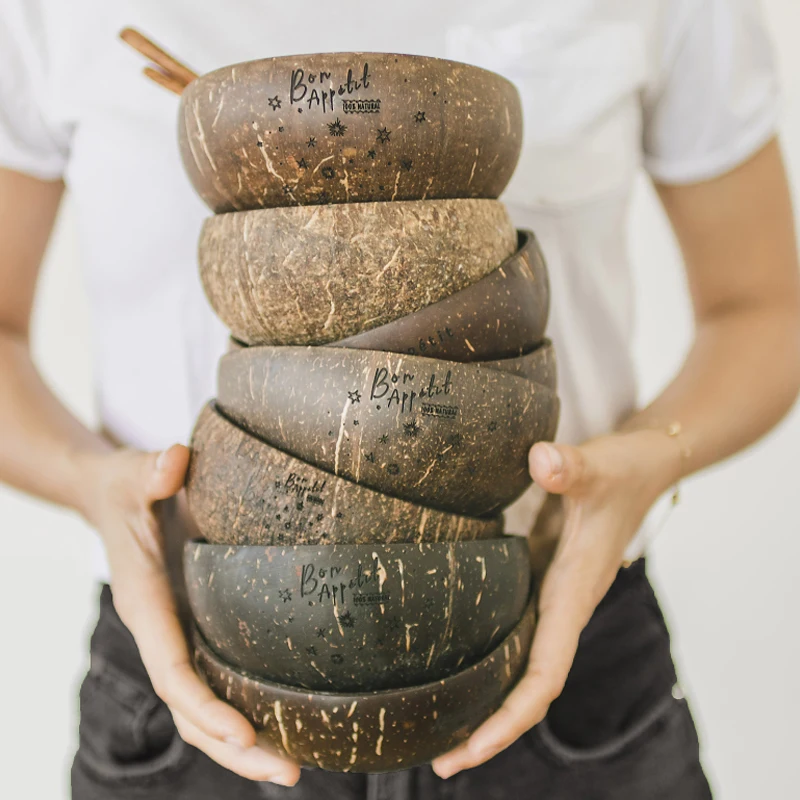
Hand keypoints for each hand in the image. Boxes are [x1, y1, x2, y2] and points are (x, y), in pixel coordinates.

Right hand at [77, 443, 300, 785]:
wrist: (113, 496)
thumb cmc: (126, 488)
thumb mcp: (134, 473)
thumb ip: (149, 469)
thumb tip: (174, 461)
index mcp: (146, 603)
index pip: (171, 667)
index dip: (202, 704)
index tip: (242, 733)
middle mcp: (162, 629)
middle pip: (192, 707)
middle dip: (233, 746)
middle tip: (290, 775)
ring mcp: (180, 633)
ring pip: (205, 704)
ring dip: (244, 741)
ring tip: (295, 769)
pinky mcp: (196, 626)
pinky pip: (217, 679)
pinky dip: (245, 708)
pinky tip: (286, 723)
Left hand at [432, 429, 680, 777]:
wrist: (642, 465)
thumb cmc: (623, 471)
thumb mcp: (599, 467)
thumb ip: (571, 467)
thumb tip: (542, 461)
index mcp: (573, 596)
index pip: (544, 675)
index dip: (510, 717)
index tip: (471, 748)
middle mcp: (560, 606)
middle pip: (526, 686)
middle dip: (488, 728)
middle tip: (436, 759)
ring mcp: (549, 595)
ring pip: (517, 662)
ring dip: (484, 697)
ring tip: (434, 724)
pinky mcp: (538, 576)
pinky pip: (512, 628)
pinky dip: (487, 652)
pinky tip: (453, 655)